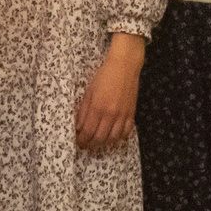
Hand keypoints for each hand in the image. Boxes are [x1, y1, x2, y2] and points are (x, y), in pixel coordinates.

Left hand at [74, 34, 141, 151]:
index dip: (82, 140)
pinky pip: (126, 132)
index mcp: (98, 108)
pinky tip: (113, 135)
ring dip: (104, 143)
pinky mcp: (132, 113)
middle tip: (86, 144)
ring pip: (113, 138)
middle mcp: (111, 114)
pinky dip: (119, 137)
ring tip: (98, 141)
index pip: (88, 132)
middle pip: (100, 138)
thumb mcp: (88, 92)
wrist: (124, 66)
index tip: (78, 142)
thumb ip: (83, 111)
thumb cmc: (103, 76)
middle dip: (91, 144)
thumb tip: (79, 127)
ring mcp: (123, 115)